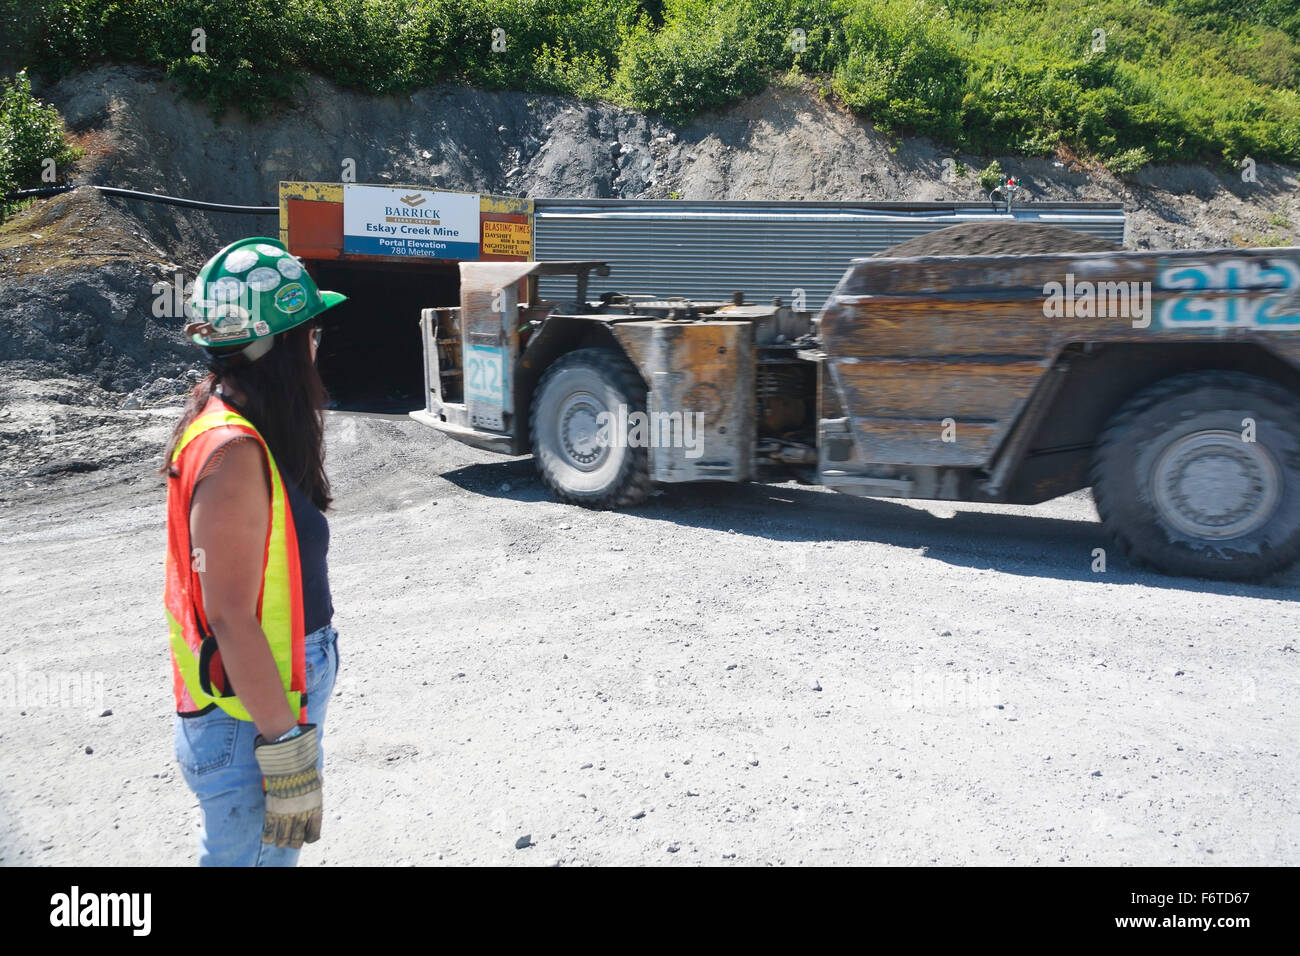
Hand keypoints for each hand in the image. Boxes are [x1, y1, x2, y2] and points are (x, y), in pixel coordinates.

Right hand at [253, 724, 322, 847]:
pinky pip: (269, 830)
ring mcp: (287, 815)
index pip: (314, 832)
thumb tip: (315, 782)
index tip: (306, 838)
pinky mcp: (273, 812)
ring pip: (283, 838)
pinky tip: (267, 838)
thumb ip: (315, 788)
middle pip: (297, 838)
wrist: (292, 764)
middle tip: (290, 842)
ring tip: (279, 842)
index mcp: (315, 809)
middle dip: (293, 842)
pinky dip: (268, 836)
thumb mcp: (316, 780)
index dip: (309, 837)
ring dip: (281, 841)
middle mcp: (302, 816)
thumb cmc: (305, 768)